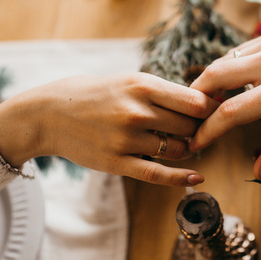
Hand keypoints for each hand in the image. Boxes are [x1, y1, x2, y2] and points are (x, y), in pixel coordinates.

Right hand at [0, 73, 217, 186]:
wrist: (47, 114)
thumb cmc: (93, 93)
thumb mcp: (128, 80)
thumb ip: (162, 92)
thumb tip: (203, 103)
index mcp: (143, 85)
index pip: (197, 102)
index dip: (211, 110)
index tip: (213, 113)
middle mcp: (137, 111)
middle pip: (191, 127)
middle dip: (197, 130)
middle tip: (194, 130)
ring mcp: (127, 139)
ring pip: (177, 150)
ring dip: (184, 149)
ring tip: (175, 142)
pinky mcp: (116, 162)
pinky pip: (157, 174)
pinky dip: (180, 178)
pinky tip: (197, 178)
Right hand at [189, 19, 260, 179]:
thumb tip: (259, 169)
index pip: (230, 112)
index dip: (208, 131)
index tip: (196, 144)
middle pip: (214, 78)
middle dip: (194, 101)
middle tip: (190, 121)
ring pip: (222, 61)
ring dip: (207, 83)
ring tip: (204, 105)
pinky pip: (238, 51)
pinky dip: (225, 68)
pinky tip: (228, 85)